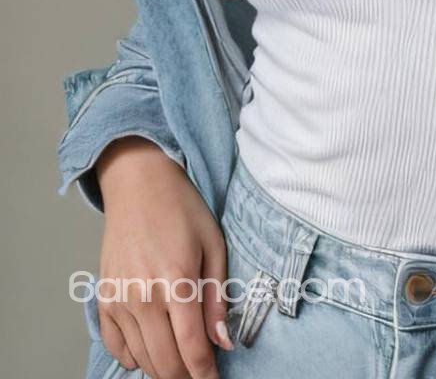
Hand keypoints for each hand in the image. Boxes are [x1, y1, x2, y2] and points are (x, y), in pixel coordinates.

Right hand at [95, 137, 233, 377]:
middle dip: (186, 375)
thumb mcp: (213, 244)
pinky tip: (152, 348)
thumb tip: (224, 342)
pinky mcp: (103, 299)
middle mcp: (143, 295)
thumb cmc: (182, 209)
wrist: (139, 184)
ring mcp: (119, 299)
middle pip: (165, 362)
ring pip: (142, 359)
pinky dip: (134, 358)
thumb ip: (217, 297)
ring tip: (182, 357)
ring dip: (163, 367)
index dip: (206, 373)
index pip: (192, 347)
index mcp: (176, 280)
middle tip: (201, 369)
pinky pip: (116, 347)